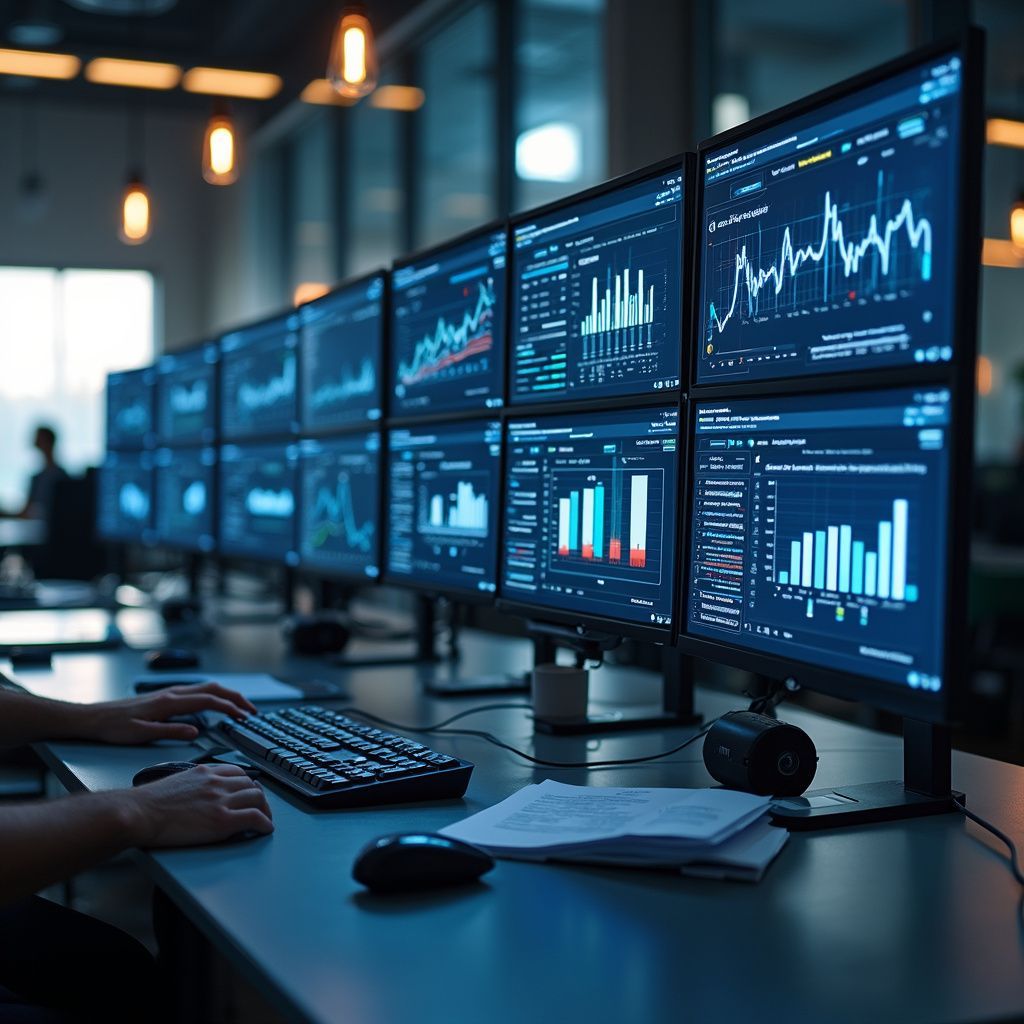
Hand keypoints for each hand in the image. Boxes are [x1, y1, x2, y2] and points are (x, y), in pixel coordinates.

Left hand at [80, 683, 257, 743]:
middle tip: (251, 711)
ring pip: (206, 687)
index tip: (244, 717)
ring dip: (226, 695)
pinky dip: (214, 695)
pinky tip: (214, 706)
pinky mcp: (165, 696)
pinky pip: (197, 691)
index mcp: (170, 702)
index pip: (209, 701)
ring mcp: (170, 692)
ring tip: (239, 708)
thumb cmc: (114, 728)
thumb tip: (197, 731)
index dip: (230, 708)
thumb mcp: (141, 734)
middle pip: (213, 688)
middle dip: (236, 698)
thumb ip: (170, 731)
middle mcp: (173, 693)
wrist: (93, 718)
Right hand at [121, 764, 273, 846]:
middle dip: (259, 797)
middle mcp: (217, 782)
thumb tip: (200, 792)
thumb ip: (194, 783)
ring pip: (258, 799)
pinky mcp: (222, 820)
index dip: (248, 784)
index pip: (238, 772)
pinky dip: (264, 823)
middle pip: (251, 785)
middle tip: (261, 808)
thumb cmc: (148, 803)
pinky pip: (255, 818)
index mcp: (205, 772)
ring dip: (265, 810)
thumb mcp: (176, 781)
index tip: (249, 792)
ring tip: (265, 820)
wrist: (139, 813)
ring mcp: (221, 800)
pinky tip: (265, 829)